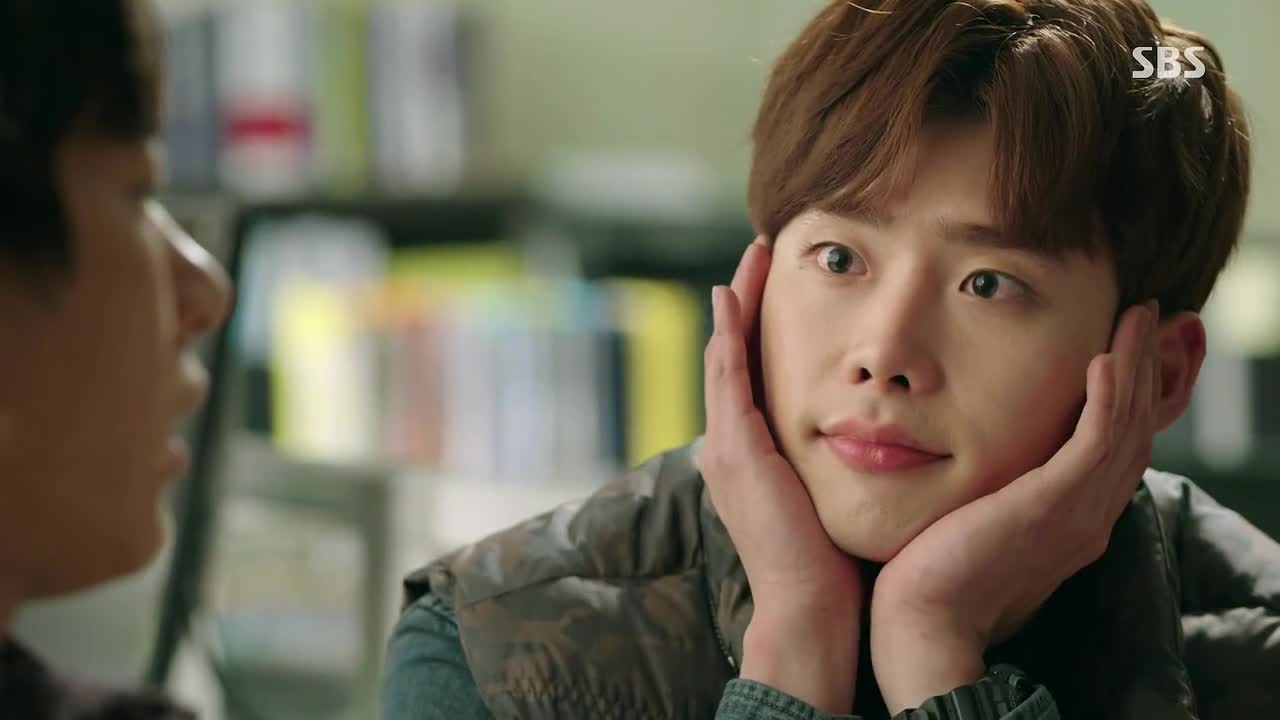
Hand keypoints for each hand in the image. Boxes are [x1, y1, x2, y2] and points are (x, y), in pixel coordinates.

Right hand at [701, 237, 862, 712]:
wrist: (809, 610)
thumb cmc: (831, 565)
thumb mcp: (832, 500)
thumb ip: (839, 466)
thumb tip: (878, 440)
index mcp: (754, 454)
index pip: (754, 374)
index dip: (763, 326)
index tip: (782, 284)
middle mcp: (730, 443)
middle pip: (734, 353)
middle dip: (747, 300)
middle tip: (762, 249)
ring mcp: (726, 445)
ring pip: (726, 354)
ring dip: (738, 302)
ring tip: (753, 254)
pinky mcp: (735, 449)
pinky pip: (728, 376)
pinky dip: (728, 333)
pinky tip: (735, 294)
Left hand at [870, 300, 1162, 713]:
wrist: (923, 625)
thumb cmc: (930, 581)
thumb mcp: (972, 529)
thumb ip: (988, 501)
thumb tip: (968, 474)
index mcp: (1071, 524)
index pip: (1112, 452)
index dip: (1124, 400)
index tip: (1118, 352)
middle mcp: (1087, 518)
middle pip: (1133, 432)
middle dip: (1141, 372)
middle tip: (1141, 319)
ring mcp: (1077, 514)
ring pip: (1125, 427)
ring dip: (1133, 368)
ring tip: (1135, 319)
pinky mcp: (1054, 505)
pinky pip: (1096, 440)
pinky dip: (1106, 397)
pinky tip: (1102, 358)